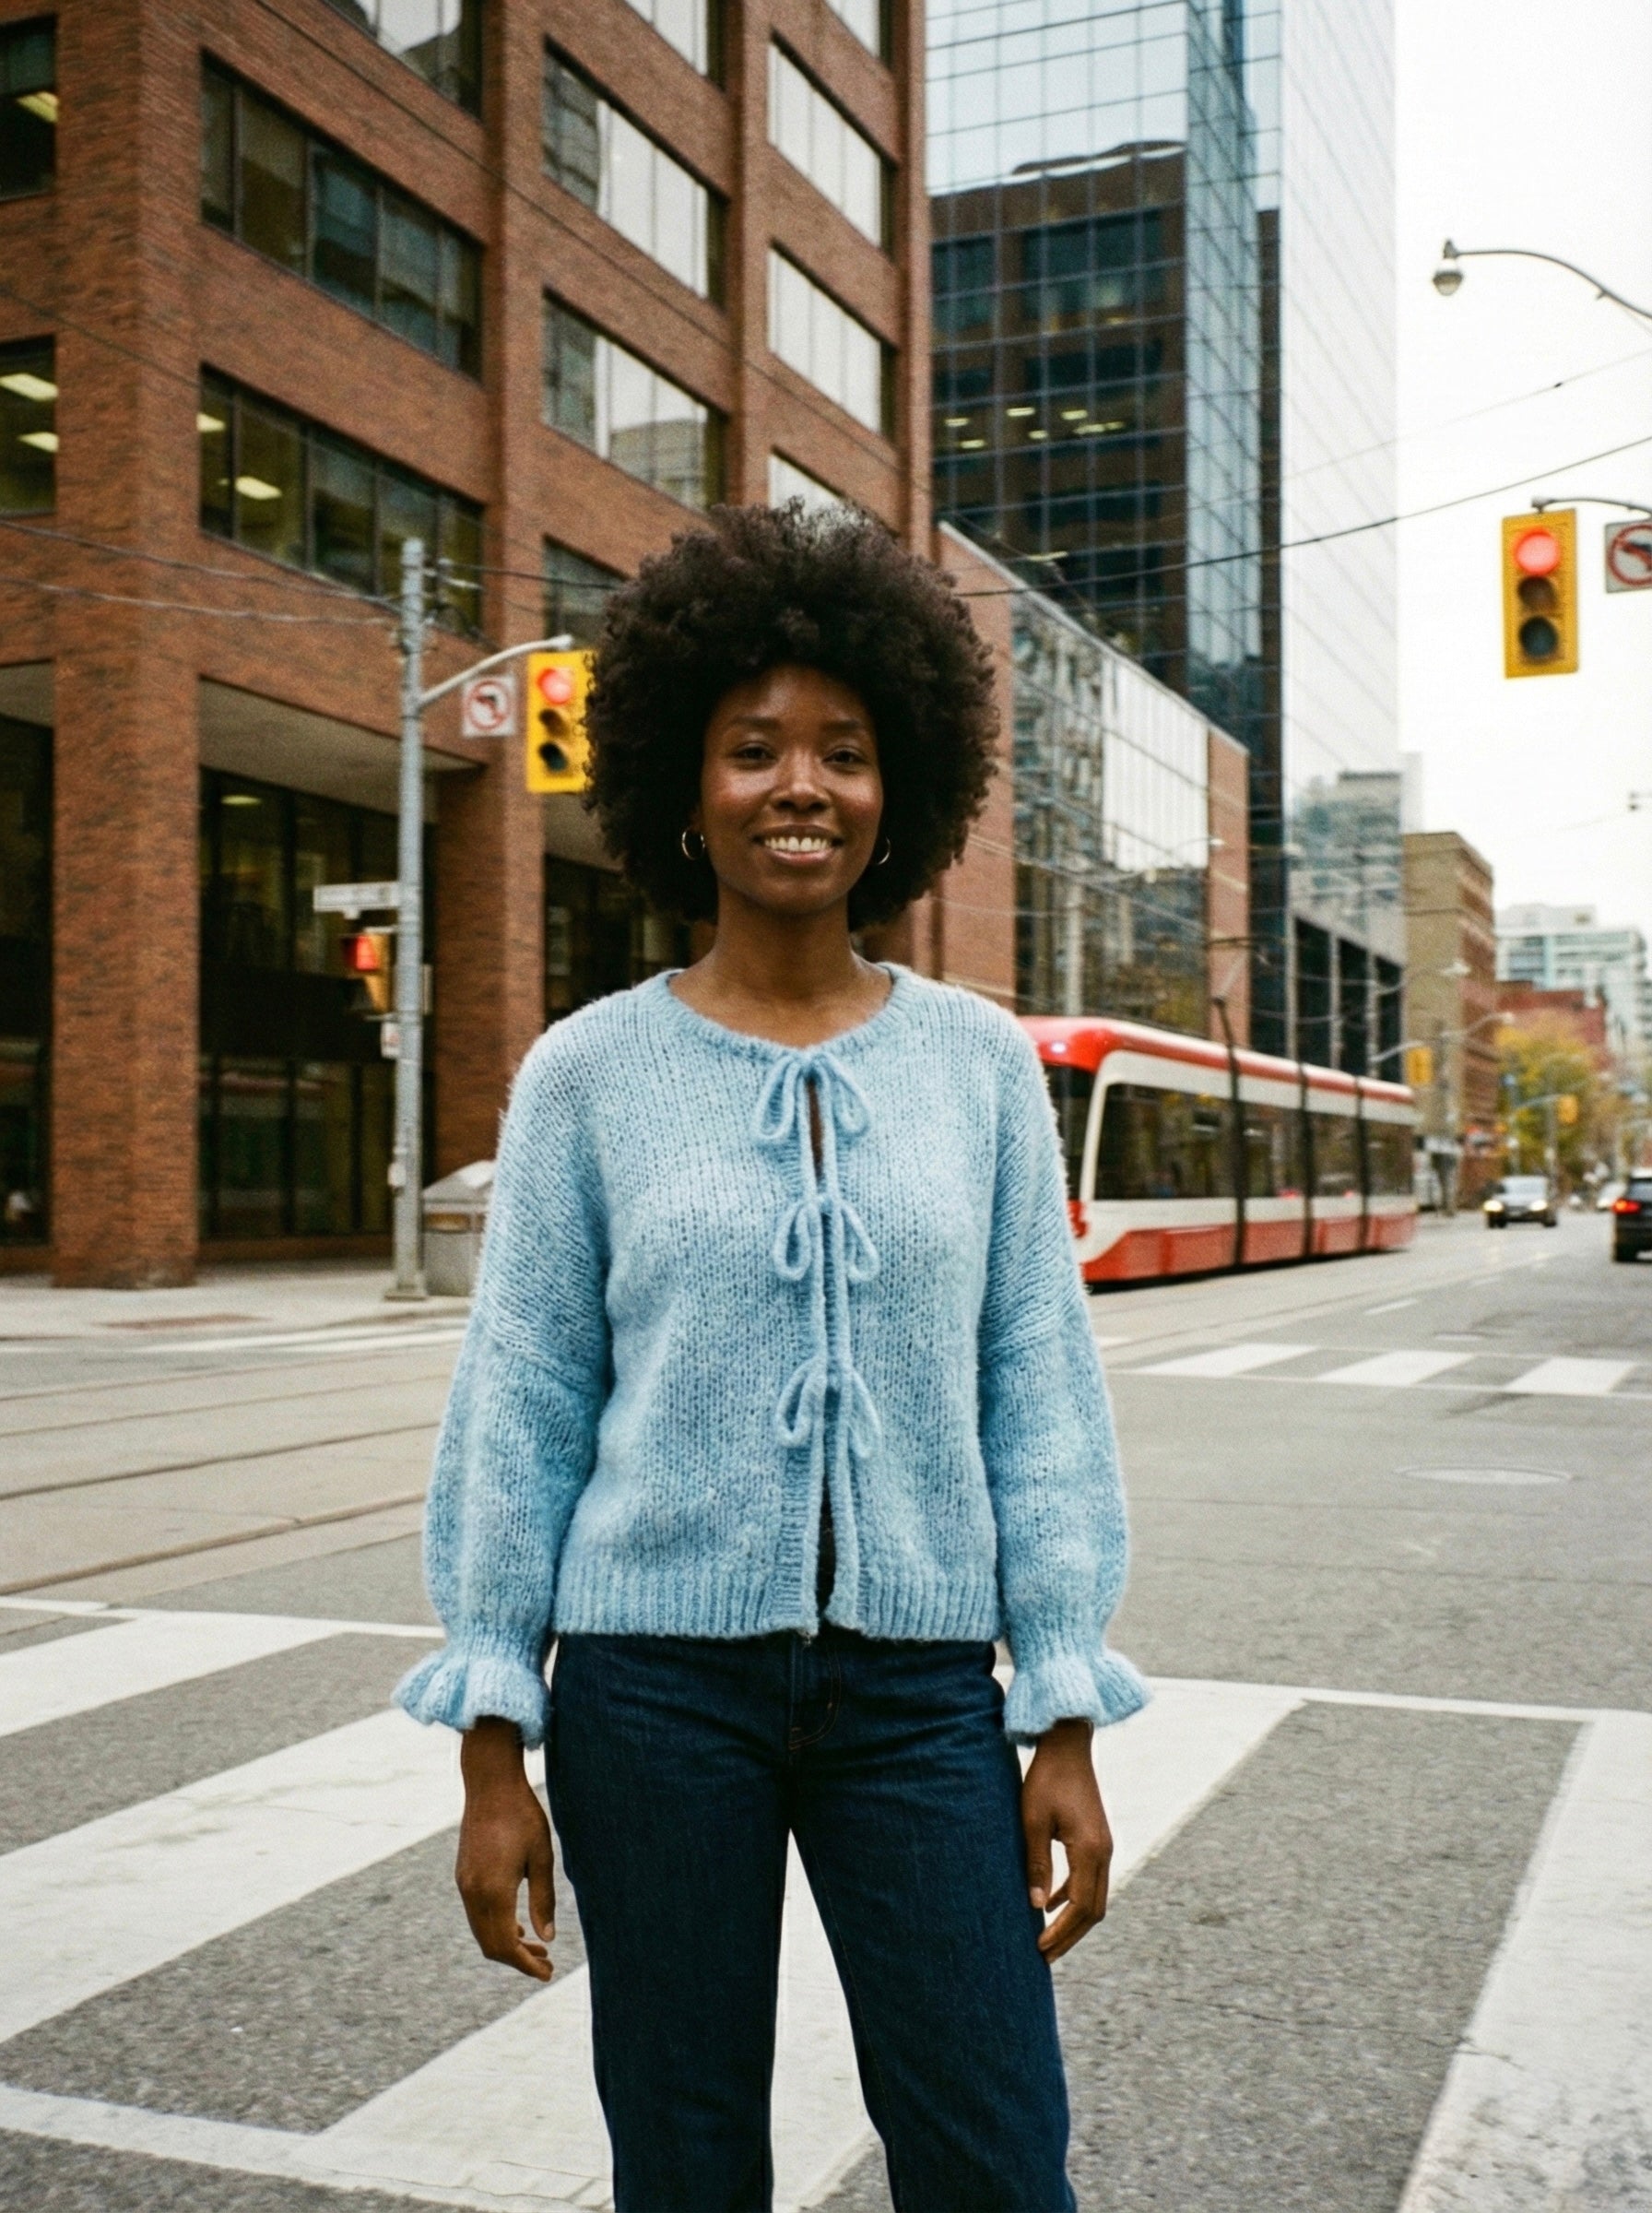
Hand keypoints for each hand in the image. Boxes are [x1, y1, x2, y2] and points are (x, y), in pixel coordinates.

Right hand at [456, 1717, 556, 1980]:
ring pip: (481, 1931)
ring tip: (537, 1947)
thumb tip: (547, 1937)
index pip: (506, 1945)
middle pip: (490, 1945)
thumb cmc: (522, 1815)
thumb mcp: (542, 1857)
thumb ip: (543, 1900)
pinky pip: (476, 1914)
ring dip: (506, 1943)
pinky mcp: (463, 1875)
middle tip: (547, 1964)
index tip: (547, 1974)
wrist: (490, 1784)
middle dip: (517, 1959)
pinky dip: (495, 1927)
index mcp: (493, 1891)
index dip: (525, 1965)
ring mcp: (464, 1884)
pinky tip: (517, 1924)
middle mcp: (472, 1892)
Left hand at [1021, 1717, 1112, 1961]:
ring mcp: (1104, 1845)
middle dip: (1069, 1935)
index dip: (1061, 1932)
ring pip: (1094, 1897)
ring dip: (1072, 1919)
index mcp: (1091, 1851)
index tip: (1040, 1948)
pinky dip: (1073, 1896)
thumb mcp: (1032, 1821)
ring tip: (1047, 1937)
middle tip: (1044, 1955)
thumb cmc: (1046, 1779)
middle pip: (1093, 1910)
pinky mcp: (1096, 1838)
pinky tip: (1050, 1902)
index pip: (1080, 1907)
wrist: (1067, 1745)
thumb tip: (1037, 1905)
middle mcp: (1104, 1852)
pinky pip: (1090, 1879)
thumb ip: (1037, 1863)